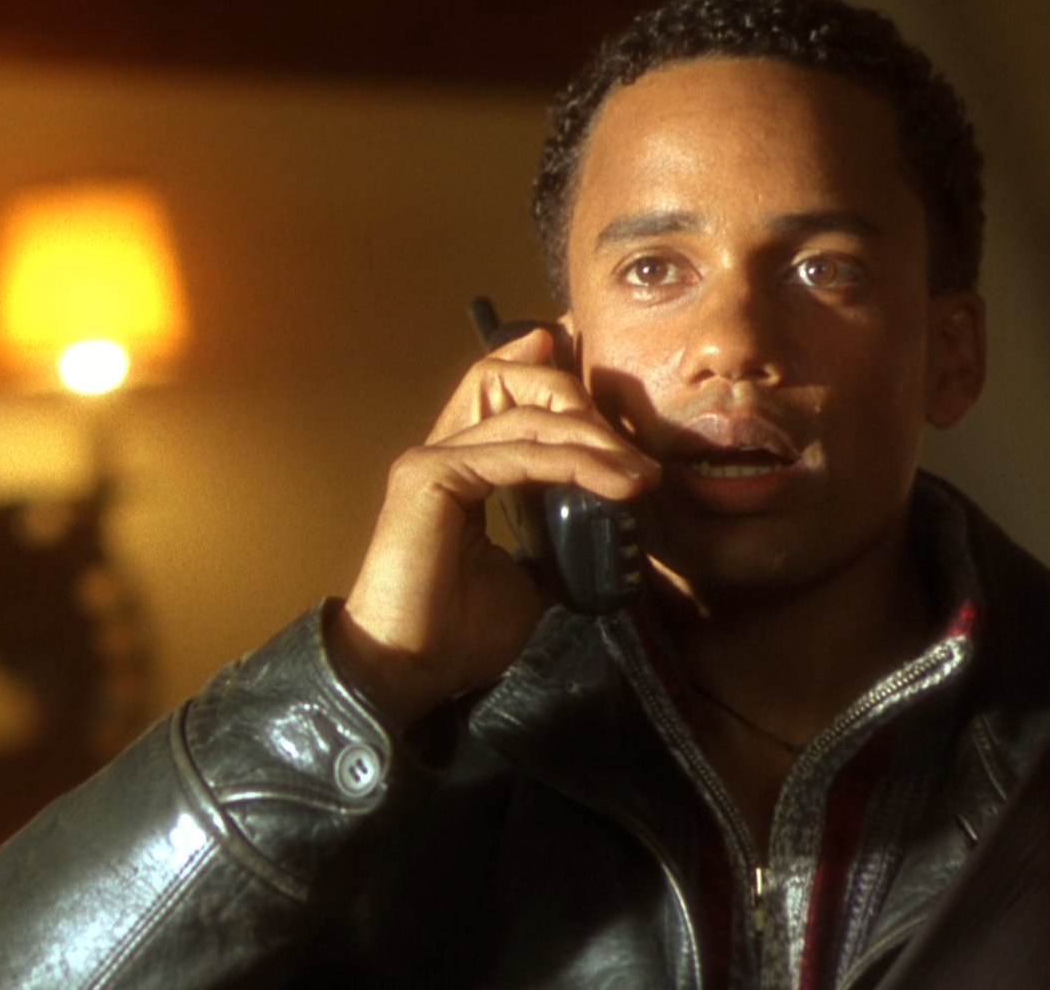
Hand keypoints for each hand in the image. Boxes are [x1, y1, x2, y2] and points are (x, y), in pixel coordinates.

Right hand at [332, 328, 659, 727]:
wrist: (410, 671)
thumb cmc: (458, 635)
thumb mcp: (530, 581)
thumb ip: (557, 542)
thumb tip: (607, 534)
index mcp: (458, 470)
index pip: (500, 396)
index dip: (548, 377)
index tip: (607, 394)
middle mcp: (440, 452)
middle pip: (509, 383)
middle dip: (581, 405)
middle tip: (635, 455)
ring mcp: (433, 460)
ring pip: (523, 418)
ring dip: (591, 440)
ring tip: (638, 474)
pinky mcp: (431, 475)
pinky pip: (517, 455)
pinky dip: (571, 464)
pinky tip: (612, 482)